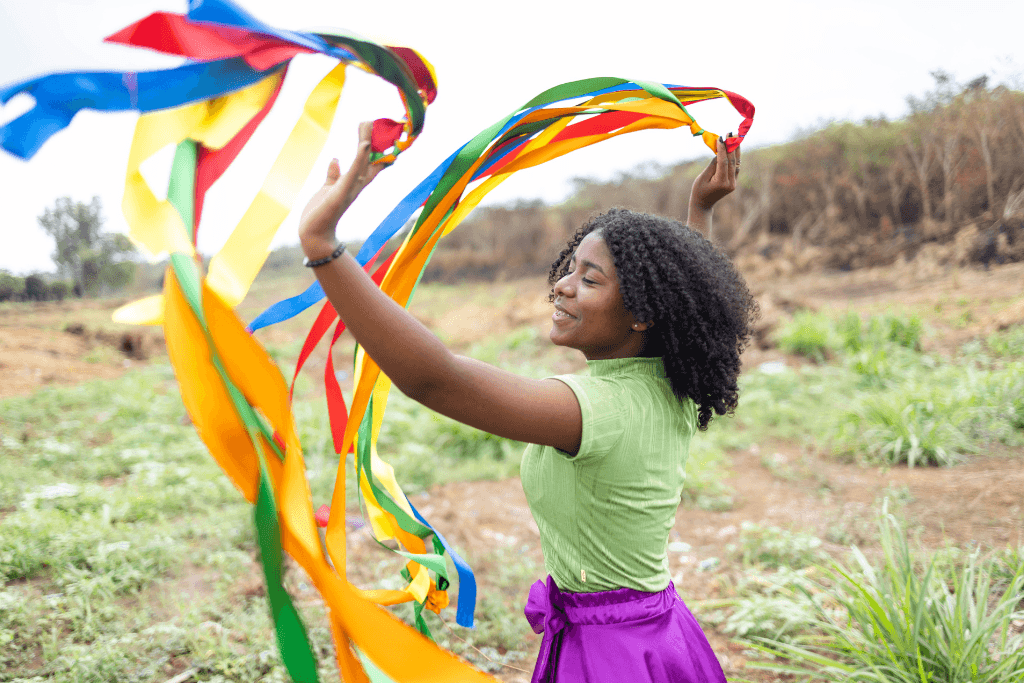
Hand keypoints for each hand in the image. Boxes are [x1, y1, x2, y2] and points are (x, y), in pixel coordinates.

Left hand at [299, 121, 385, 259]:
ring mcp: (350, 190)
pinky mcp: (341, 192)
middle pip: (369, 160)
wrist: (314, 235)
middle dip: (373, 140)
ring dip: (366, 142)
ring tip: (368, 124)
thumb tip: (335, 159)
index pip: (370, 165)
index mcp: (353, 185)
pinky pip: (353, 173)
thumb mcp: (327, 189)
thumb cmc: (320, 214)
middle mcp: (356, 187)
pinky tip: (364, 145)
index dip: (378, 151)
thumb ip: (333, 174)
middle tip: (374, 121)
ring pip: (363, 162)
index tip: (382, 134)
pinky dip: (360, 159)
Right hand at [687, 135, 739, 236]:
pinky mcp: (734, 182)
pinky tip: (734, 147)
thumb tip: (720, 151)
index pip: (723, 162)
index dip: (723, 149)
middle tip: (731, 133)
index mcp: (721, 183)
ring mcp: (733, 183)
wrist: (703, 204)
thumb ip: (713, 164)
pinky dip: (734, 157)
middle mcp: (730, 183)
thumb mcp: (703, 177)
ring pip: (736, 163)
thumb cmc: (699, 190)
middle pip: (732, 161)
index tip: (721, 137)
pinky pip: (735, 167)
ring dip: (736, 150)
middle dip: (731, 146)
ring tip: (735, 137)